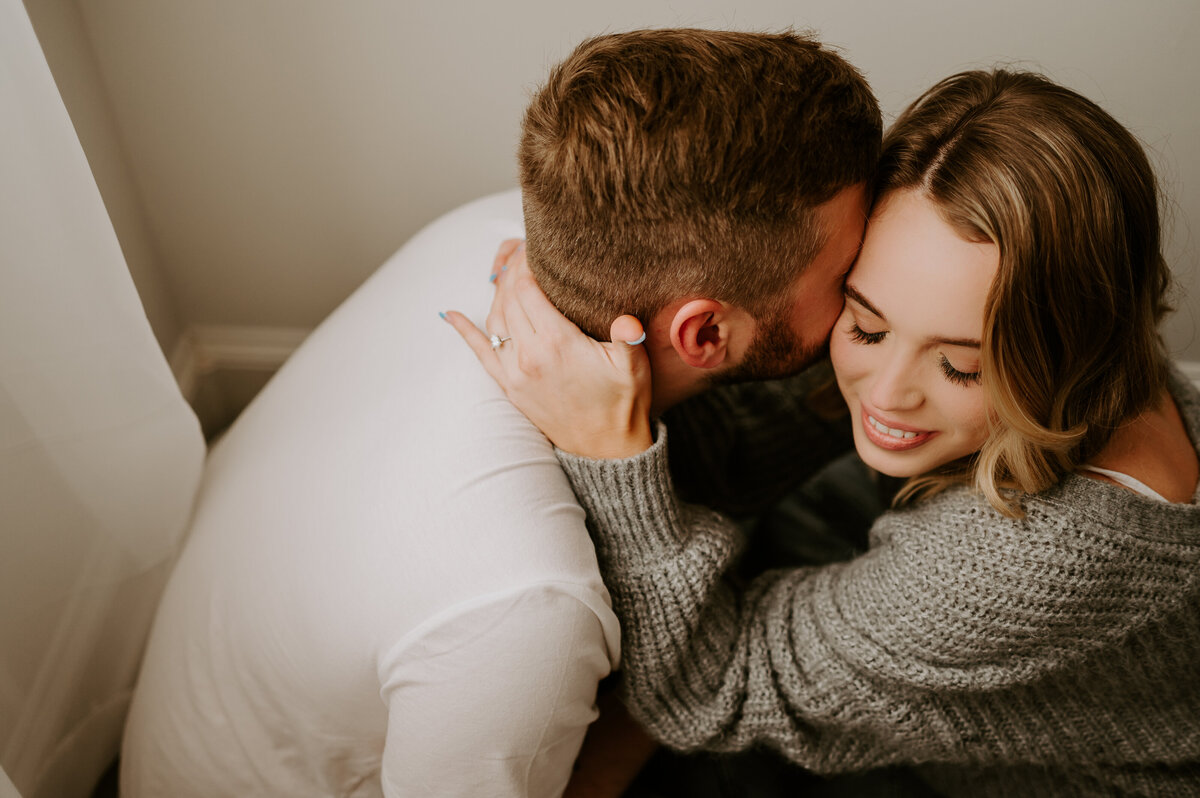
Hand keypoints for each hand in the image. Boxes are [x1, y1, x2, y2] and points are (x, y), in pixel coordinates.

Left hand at [445, 242, 653, 458]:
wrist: (607, 450)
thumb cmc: (624, 403)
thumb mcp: (635, 366)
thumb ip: (629, 337)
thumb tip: (626, 320)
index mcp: (557, 344)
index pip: (528, 288)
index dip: (528, 261)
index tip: (537, 244)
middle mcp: (528, 356)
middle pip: (508, 298)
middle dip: (513, 269)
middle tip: (524, 250)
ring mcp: (514, 372)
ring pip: (494, 319)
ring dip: (498, 291)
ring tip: (509, 270)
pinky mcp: (509, 386)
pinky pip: (480, 353)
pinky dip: (464, 331)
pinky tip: (451, 314)